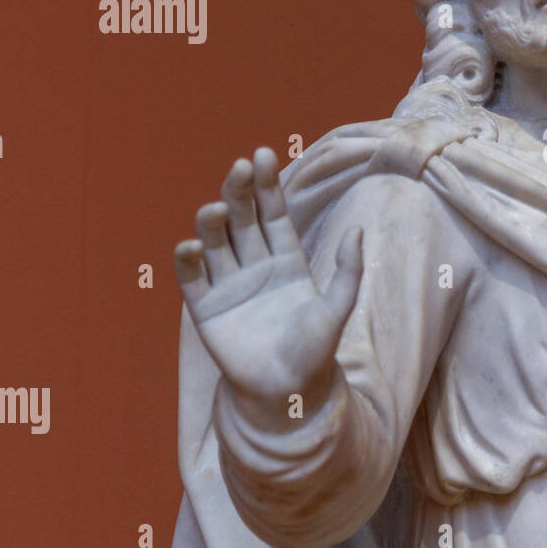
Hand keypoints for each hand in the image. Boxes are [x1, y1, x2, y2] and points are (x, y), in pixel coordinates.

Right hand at [173, 147, 363, 426]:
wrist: (288, 393)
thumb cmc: (315, 352)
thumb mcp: (338, 310)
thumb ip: (349, 273)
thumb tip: (358, 231)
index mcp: (286, 259)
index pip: (273, 212)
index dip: (268, 185)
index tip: (263, 155)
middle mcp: (255, 265)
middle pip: (243, 219)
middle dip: (241, 192)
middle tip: (241, 168)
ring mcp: (228, 284)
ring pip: (216, 242)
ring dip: (213, 223)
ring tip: (216, 208)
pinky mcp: (206, 308)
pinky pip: (192, 279)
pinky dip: (188, 261)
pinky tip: (190, 245)